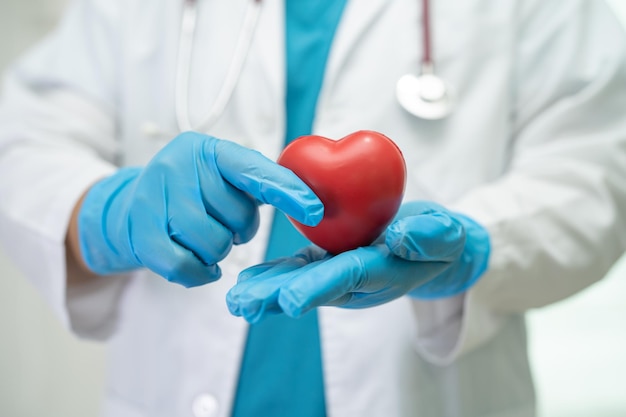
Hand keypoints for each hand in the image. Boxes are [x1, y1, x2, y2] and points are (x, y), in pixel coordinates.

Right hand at [77, 132, 323, 286]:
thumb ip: (257, 182)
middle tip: (222, 222)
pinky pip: (186, 265)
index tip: (314, 211)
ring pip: (214, 243)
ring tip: (205, 238)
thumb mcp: (222, 177)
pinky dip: (200, 272)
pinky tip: (199, 263)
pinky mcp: (139, 232)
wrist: (128, 209)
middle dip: (239, 228)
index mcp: (208, 149)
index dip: (287, 192)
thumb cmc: (192, 194)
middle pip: (237, 216)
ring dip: (218, 250)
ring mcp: (154, 197)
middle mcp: (178, 166)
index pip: (255, 171)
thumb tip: (309, 201)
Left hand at [226, 201, 488, 322]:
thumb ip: (429, 235)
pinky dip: (274, 275)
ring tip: (236, 299)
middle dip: (278, 296)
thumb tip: (401, 237)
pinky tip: (247, 280)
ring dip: (267, 290)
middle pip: (314, 287)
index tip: (288, 301)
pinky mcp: (331, 263)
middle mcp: (356, 280)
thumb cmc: (440, 239)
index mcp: (381, 271)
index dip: (317, 287)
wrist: (430, 247)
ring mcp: (340, 274)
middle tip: (244, 304)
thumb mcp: (445, 233)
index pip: (346, 278)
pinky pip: (300, 270)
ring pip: (301, 282)